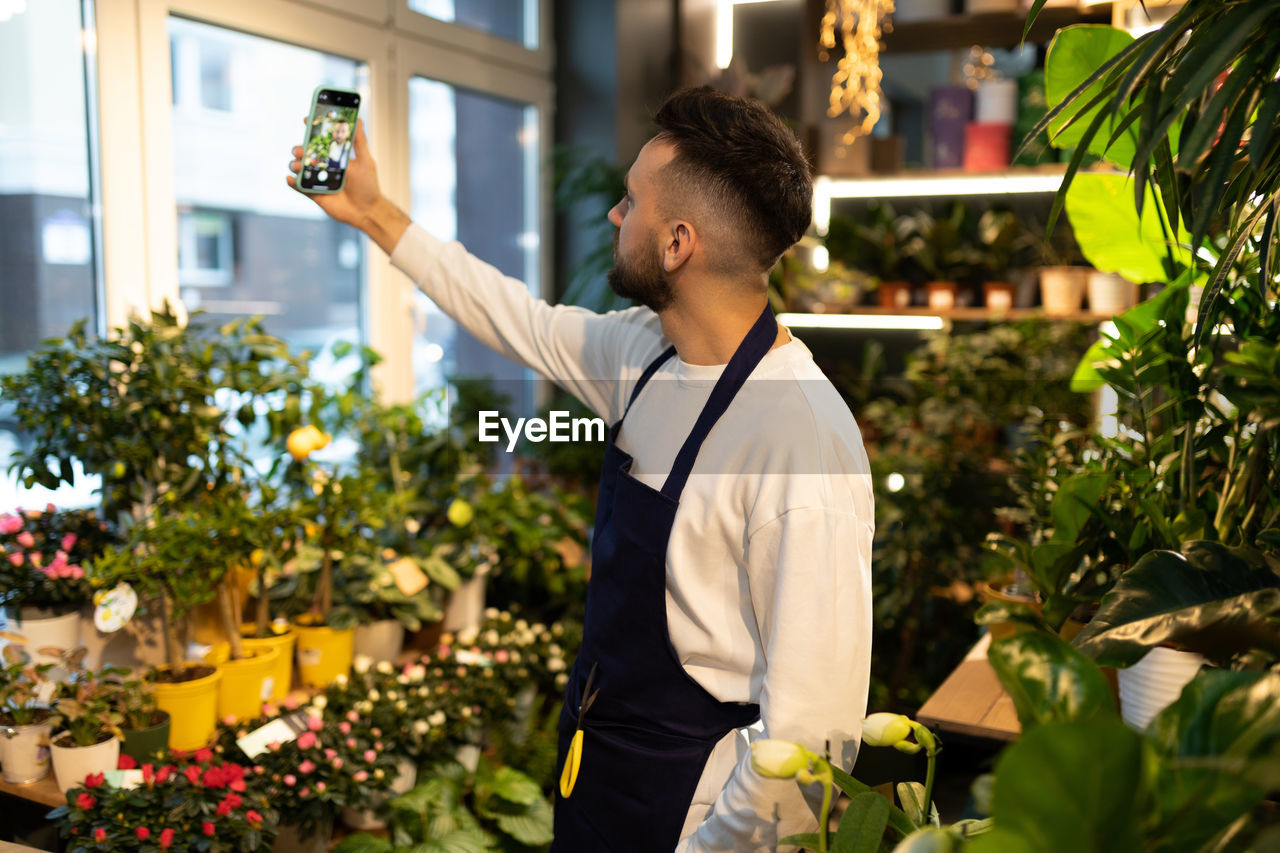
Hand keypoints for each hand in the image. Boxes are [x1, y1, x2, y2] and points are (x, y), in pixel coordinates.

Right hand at [286, 118, 409, 252]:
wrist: (367, 211)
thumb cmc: (368, 185)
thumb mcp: (365, 161)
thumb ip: (359, 142)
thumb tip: (359, 119)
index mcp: (335, 155)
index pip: (320, 139)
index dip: (312, 129)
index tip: (306, 119)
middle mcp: (324, 165)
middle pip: (306, 153)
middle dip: (300, 149)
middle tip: (301, 150)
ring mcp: (318, 179)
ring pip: (300, 168)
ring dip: (296, 164)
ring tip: (299, 166)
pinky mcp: (314, 193)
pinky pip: (299, 187)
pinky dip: (292, 182)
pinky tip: (291, 178)